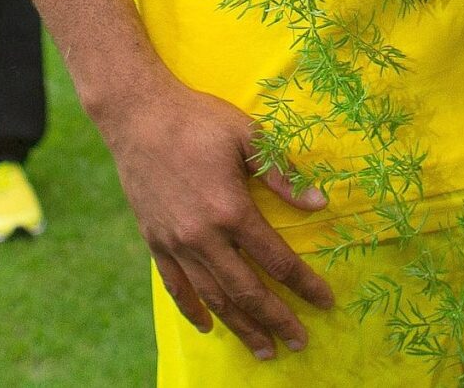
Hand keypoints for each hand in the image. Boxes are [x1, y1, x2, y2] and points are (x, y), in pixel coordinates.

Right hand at [97, 82, 332, 360]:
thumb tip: (319, 202)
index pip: (277, 259)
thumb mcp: (248, 136)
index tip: (325, 302)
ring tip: (263, 349)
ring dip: (240, 326)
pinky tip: (208, 327)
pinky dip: (192, 310)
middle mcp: (203, 236)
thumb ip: (283, 174)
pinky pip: (175, 286)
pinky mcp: (154, 241)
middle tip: (299, 342)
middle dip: (276, 319)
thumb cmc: (198, 119)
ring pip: (213, 297)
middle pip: (247, 290)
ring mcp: (176, 242)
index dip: (304, 284)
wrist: (137, 115)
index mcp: (231, 209)